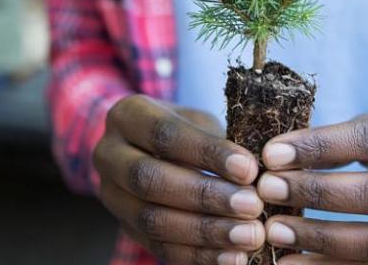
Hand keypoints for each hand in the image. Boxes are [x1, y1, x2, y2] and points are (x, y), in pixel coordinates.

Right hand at [94, 95, 265, 264]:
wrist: (150, 149)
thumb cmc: (186, 130)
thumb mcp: (198, 120)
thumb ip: (220, 141)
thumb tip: (259, 172)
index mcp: (127, 116)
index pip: (164, 134)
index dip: (207, 153)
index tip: (249, 169)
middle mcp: (109, 155)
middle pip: (150, 179)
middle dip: (205, 196)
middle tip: (252, 206)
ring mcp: (112, 196)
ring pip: (152, 220)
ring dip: (205, 232)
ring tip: (249, 236)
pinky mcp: (125, 229)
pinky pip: (159, 248)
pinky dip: (198, 256)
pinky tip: (232, 258)